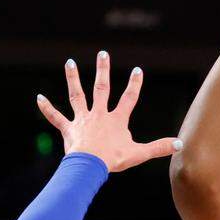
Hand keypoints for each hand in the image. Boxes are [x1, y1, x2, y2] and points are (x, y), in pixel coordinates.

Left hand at [36, 51, 179, 171]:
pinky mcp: (69, 129)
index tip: (137, 70)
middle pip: (102, 89)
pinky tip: (38, 98)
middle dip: (103, 70)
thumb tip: (180, 144)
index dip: (134, 84)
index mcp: (116, 120)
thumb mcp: (139, 154)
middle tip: (103, 53)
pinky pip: (56, 117)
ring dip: (73, 79)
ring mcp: (82, 120)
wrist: (90, 166)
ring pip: (77, 96)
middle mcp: (99, 115)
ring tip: (70, 62)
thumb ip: (159, 147)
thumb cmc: (113, 160)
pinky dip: (47, 108)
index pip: (129, 98)